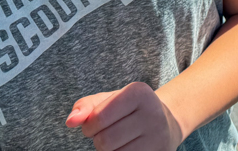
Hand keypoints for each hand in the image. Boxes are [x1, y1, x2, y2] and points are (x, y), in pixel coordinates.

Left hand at [66, 82, 183, 150]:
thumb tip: (70, 121)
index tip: (95, 123)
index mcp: (139, 92)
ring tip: (120, 141)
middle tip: (109, 133)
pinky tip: (128, 148)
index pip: (98, 118)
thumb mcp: (109, 101)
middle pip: (105, 141)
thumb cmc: (129, 111)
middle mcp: (153, 112)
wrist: (167, 123)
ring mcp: (159, 136)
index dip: (89, 125)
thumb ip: (85, 107)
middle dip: (99, 140)